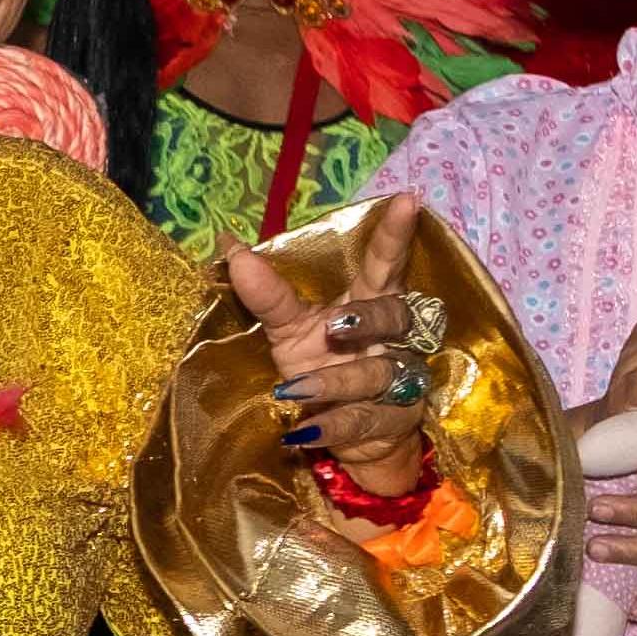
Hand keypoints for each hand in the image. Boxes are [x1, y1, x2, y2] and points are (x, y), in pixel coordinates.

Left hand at [228, 200, 432, 492]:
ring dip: (337, 381)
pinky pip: (362, 422)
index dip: (395, 236)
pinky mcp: (389, 423)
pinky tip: (305, 431)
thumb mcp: (291, 329)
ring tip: (294, 388)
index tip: (406, 199)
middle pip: (395, 315)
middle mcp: (393, 338)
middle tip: (336, 326)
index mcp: (371, 303)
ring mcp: (397, 381)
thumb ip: (267, 293)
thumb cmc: (324, 365)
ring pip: (378, 373)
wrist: (350, 435)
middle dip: (369, 319)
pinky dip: (333, 426)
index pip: (387, 265)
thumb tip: (230, 245)